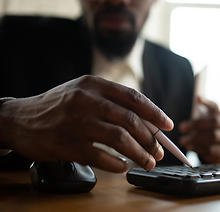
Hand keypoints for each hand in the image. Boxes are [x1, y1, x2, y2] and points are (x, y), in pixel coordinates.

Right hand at [0, 75, 172, 172]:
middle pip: (130, 120)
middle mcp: (86, 99)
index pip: (133, 97)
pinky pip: (99, 156)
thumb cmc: (58, 106)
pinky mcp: (66, 144)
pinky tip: (123, 167)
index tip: (168, 126)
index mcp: (94, 84)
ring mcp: (75, 122)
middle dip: (150, 138)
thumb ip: (111, 103)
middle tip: (159, 151)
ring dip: (139, 153)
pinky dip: (115, 164)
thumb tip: (146, 122)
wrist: (19, 118)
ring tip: (148, 162)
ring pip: (119, 139)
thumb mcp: (83, 94)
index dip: (154, 112)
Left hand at [178, 96, 219, 163]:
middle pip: (213, 122)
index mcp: (218, 115)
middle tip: (181, 127)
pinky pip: (211, 149)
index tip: (197, 99)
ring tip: (182, 141)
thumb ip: (199, 110)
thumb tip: (198, 96)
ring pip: (212, 136)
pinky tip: (189, 148)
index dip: (207, 102)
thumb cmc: (206, 130)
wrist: (219, 148)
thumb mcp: (203, 120)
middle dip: (196, 124)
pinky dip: (199, 149)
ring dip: (195, 138)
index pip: (215, 106)